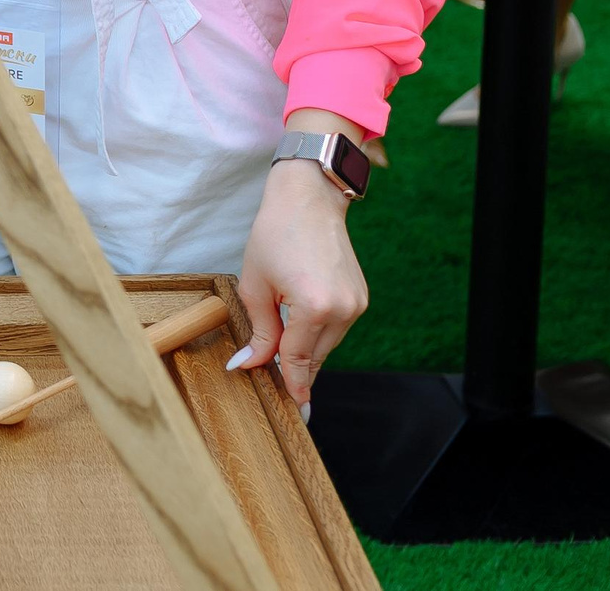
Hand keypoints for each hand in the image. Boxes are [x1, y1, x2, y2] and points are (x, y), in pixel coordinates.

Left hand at [233, 144, 367, 408]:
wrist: (309, 199)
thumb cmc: (276, 234)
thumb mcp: (255, 285)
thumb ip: (257, 331)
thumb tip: (249, 365)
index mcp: (314, 307)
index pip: (297, 359)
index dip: (290, 385)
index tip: (293, 410)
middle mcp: (343, 309)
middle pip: (314, 357)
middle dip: (295, 372)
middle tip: (279, 390)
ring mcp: (356, 304)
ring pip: (326, 346)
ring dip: (305, 351)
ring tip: (281, 354)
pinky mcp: (360, 298)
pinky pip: (336, 329)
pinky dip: (317, 334)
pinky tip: (300, 330)